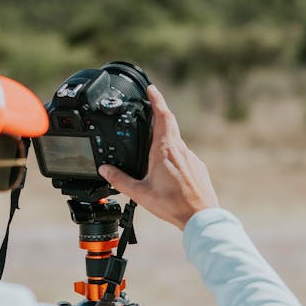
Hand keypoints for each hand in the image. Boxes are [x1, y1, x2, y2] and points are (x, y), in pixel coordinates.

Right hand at [99, 85, 218, 229]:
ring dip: (164, 137)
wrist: (201, 217)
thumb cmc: (172, 205)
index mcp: (165, 150)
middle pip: (169, 124)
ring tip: (152, 143)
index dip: (156, 100)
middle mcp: (180, 149)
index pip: (162, 116)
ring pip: (176, 141)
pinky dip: (173, 154)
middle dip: (158, 114)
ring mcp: (191, 158)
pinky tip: (166, 168)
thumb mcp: (140, 193)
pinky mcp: (197, 167)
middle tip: (149, 107)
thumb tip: (105, 170)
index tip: (151, 88)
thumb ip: (120, 180)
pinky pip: (183, 155)